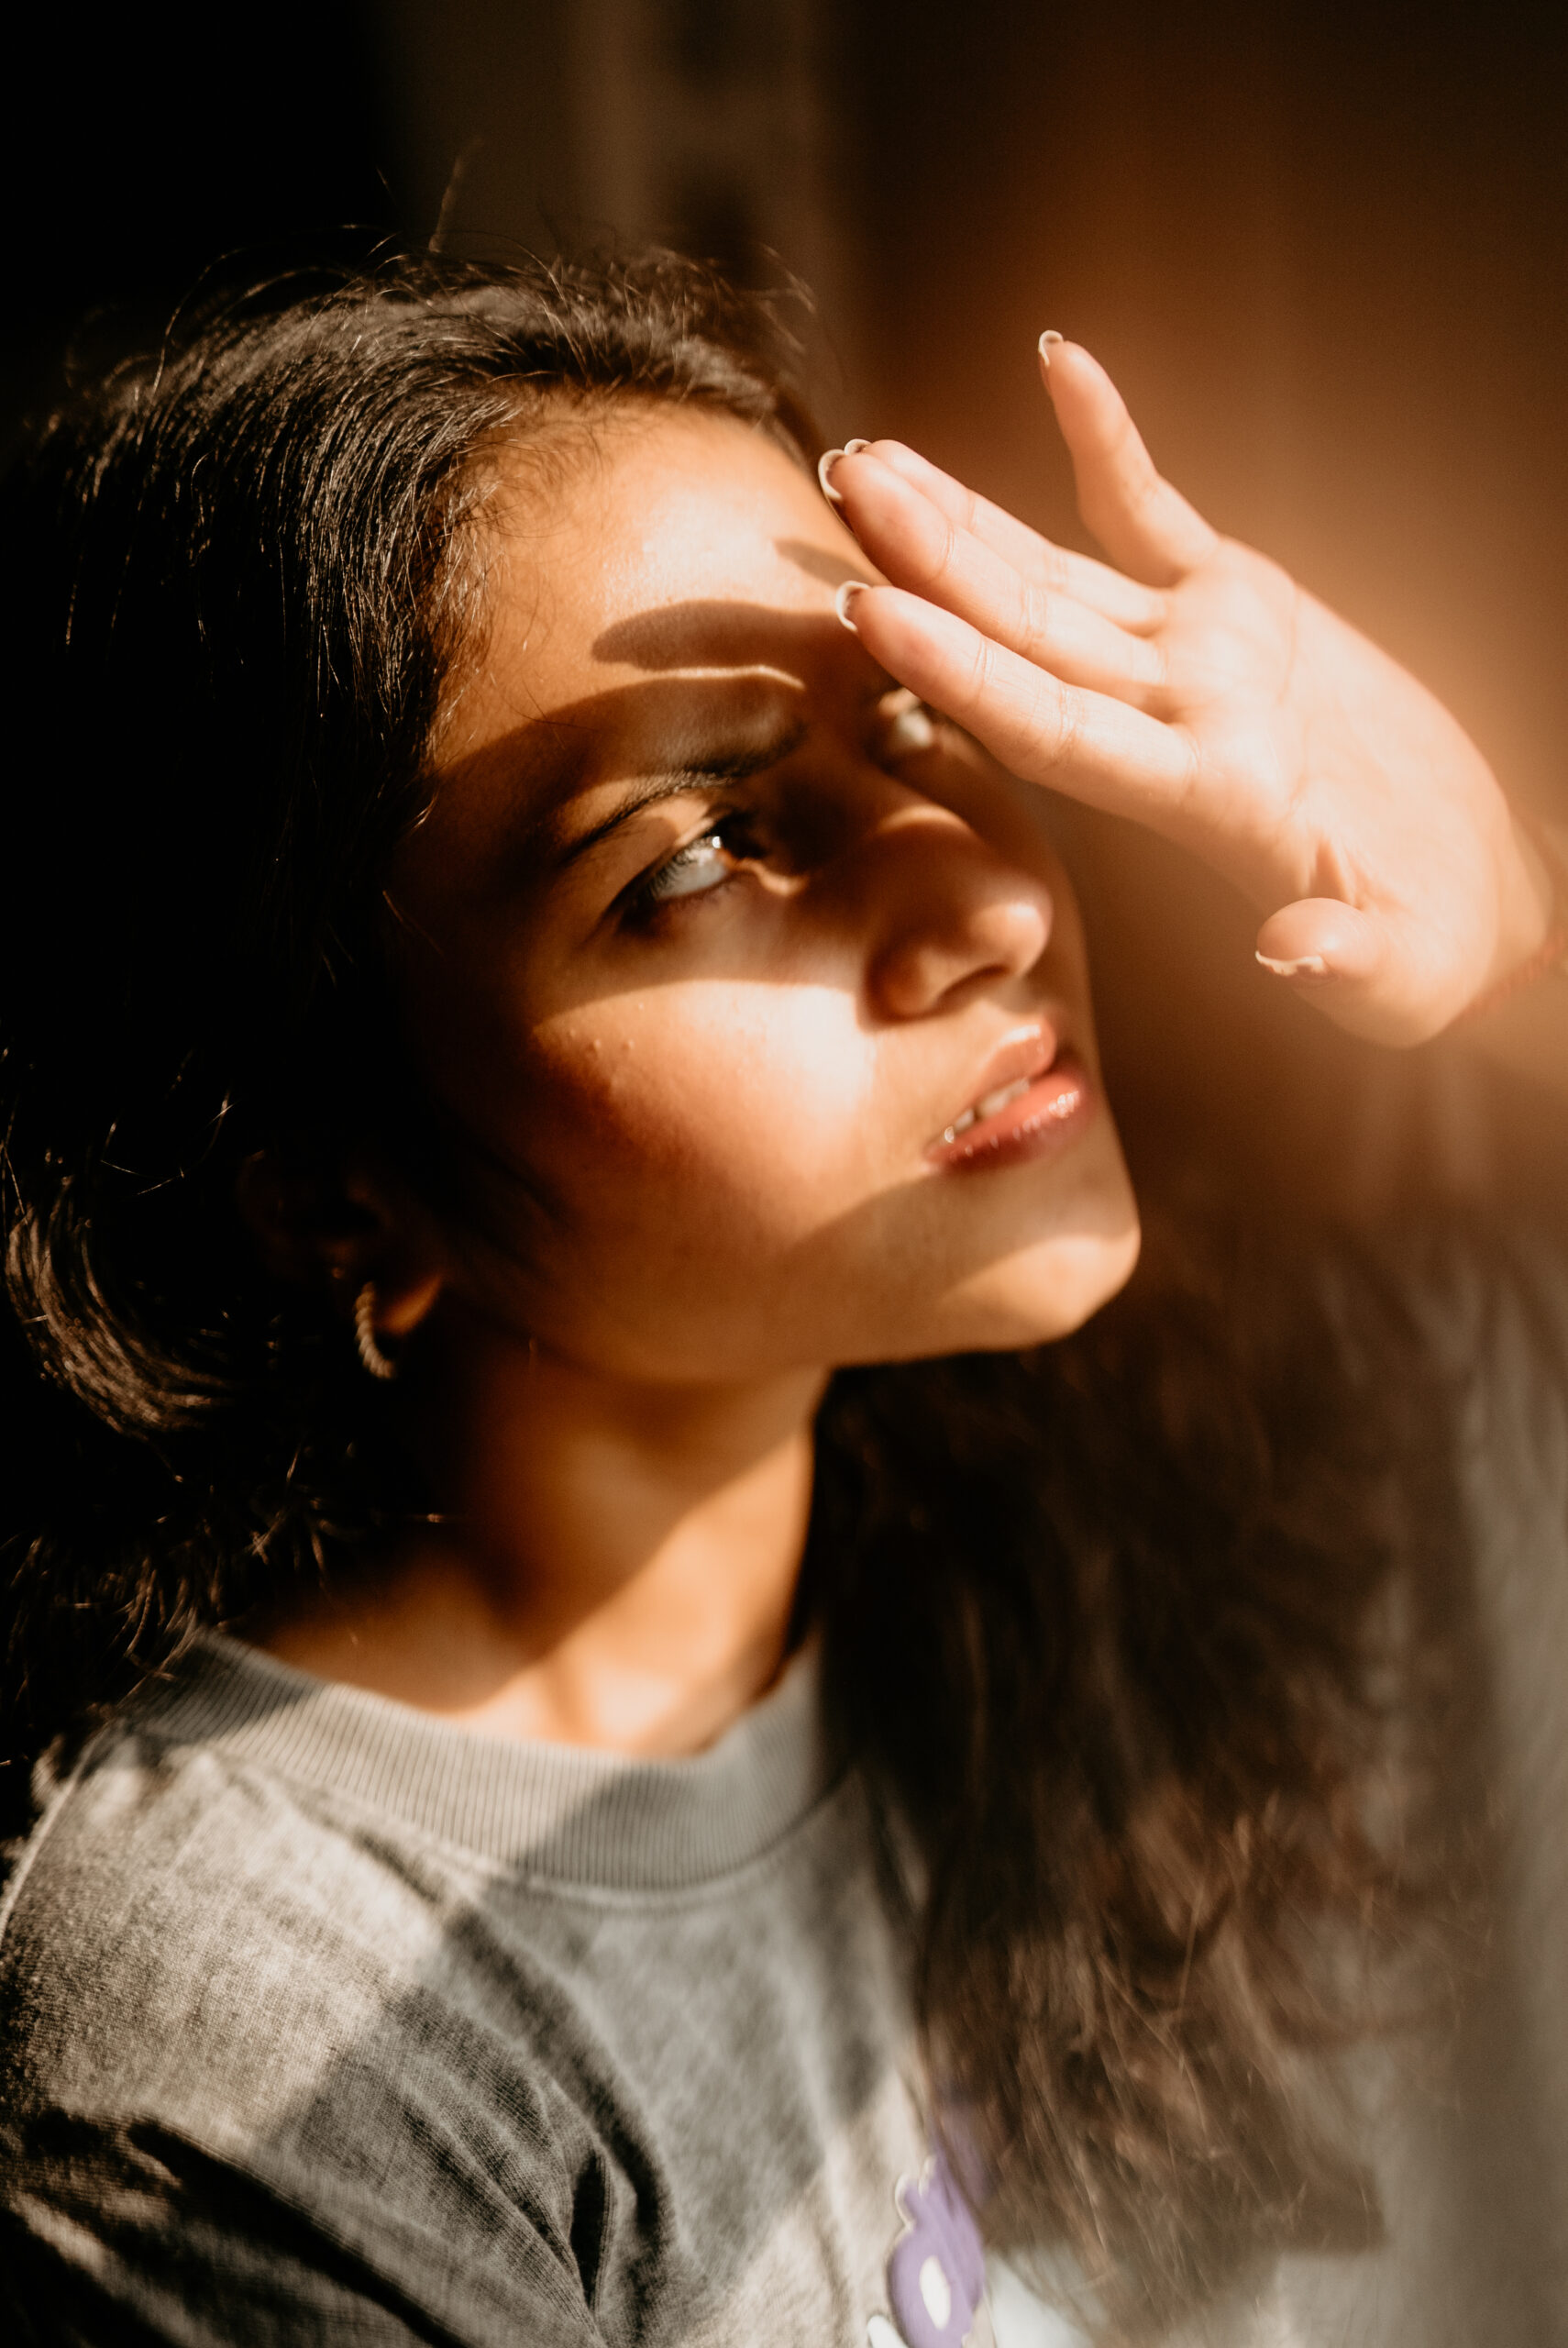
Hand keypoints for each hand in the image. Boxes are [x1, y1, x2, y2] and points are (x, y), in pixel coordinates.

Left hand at [825, 341, 1552, 1045]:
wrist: (1462, 904)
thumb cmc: (1433, 951)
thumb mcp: (1402, 972)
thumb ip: (1349, 960)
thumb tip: (1297, 949)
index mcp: (1201, 799)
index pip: (1048, 728)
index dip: (958, 669)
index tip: (870, 609)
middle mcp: (1175, 720)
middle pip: (1023, 632)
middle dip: (928, 557)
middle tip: (838, 481)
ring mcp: (1200, 657)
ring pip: (1054, 573)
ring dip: (965, 513)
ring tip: (874, 452)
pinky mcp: (1242, 605)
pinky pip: (1152, 512)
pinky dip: (1107, 442)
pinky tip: (1057, 360)